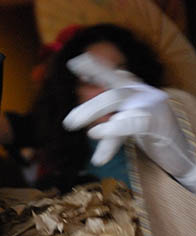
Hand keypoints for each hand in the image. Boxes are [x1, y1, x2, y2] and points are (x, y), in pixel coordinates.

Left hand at [63, 53, 195, 191]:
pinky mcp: (157, 122)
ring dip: (90, 113)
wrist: (182, 156)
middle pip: (110, 92)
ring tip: (72, 126)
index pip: (113, 76)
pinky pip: (130, 121)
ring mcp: (152, 105)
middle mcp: (144, 92)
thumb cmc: (155, 138)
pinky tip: (95, 132)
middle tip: (68, 123)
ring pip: (115, 100)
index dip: (94, 68)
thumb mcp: (132, 120)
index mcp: (137, 91)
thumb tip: (94, 103)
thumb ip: (115, 110)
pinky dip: (111, 127)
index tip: (73, 63)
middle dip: (86, 106)